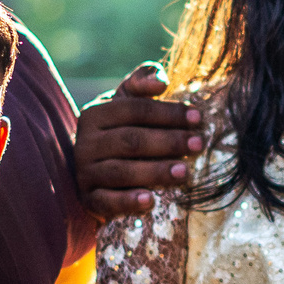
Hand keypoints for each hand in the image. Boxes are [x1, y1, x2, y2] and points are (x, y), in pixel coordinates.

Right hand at [75, 65, 201, 218]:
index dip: (168, 112)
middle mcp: (85, 143)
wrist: (100, 171)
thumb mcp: (129, 103)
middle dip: (168, 142)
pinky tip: (151, 200)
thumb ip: (142, 83)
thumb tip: (160, 82)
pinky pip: (107, 201)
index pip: (134, 110)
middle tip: (199, 144)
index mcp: (94, 114)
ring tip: (185, 172)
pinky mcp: (89, 200)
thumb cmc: (124, 129)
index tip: (199, 118)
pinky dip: (128, 201)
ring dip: (155, 172)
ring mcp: (85, 173)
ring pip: (121, 172)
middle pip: (130, 140)